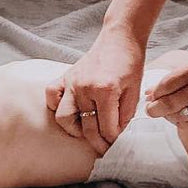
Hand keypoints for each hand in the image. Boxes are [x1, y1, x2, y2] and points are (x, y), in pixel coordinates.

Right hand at [45, 29, 145, 154]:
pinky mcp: (65, 76)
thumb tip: (116, 134)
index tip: (116, 145)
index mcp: (105, 90)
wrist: (120, 39)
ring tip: (85, 132)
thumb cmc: (130, 63)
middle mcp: (85, 87)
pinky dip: (56, 106)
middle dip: (97, 143)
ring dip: (74, 130)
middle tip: (103, 149)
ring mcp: (72, 82)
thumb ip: (125, 115)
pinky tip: (69, 110)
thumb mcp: (135, 90)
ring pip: (64, 117)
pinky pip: (51, 95)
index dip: (113, 140)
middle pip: (86, 127)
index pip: (107, 128)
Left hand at [144, 53, 187, 128]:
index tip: (151, 97)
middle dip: (156, 109)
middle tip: (151, 112)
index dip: (155, 93)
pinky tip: (185, 120)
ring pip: (181, 115)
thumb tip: (154, 90)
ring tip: (170, 115)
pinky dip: (185, 124)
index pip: (167, 82)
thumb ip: (183, 74)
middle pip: (170, 101)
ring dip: (172, 117)